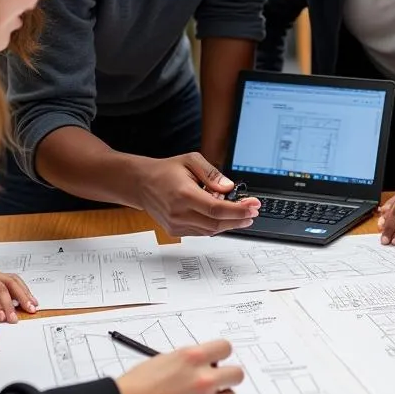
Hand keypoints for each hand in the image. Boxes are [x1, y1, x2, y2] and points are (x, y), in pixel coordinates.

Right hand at [114, 339, 244, 393]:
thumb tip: (206, 364)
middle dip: (227, 377)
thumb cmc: (137, 385)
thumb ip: (190, 361)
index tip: (217, 360)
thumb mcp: (164, 360)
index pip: (226, 348)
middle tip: (217, 382)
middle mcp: (202, 379)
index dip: (221, 355)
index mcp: (192, 358)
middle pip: (237, 375)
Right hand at [128, 153, 260, 236]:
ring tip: (241, 213)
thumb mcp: (191, 161)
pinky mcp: (175, 231)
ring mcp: (176, 224)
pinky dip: (215, 226)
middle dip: (239, 219)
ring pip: (210, 231)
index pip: (217, 209)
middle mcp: (179, 213)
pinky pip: (201, 232)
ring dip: (229, 224)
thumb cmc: (165, 171)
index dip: (238, 210)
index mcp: (184, 194)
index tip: (253, 206)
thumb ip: (212, 174)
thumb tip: (229, 188)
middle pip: (216, 224)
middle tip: (252, 212)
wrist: (141, 184)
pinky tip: (223, 217)